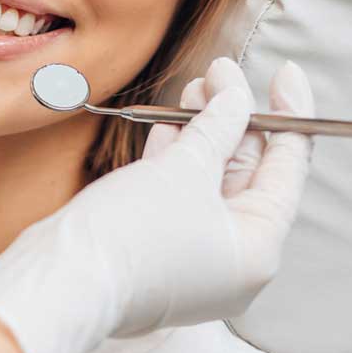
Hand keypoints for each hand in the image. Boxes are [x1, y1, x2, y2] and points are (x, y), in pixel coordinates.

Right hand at [0, 58, 314, 352]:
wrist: (62, 281)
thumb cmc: (132, 233)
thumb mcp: (185, 168)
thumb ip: (218, 126)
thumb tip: (236, 96)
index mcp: (259, 248)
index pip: (288, 169)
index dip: (289, 114)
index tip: (287, 71)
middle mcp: (234, 259)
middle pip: (247, 173)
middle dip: (234, 118)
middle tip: (221, 72)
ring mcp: (195, 259)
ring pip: (208, 183)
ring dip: (202, 132)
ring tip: (195, 86)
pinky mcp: (160, 253)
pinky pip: (180, 199)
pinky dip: (177, 161)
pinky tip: (169, 124)